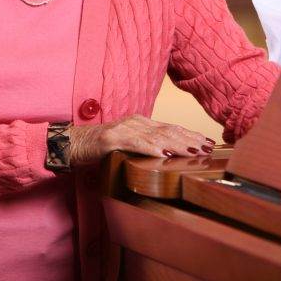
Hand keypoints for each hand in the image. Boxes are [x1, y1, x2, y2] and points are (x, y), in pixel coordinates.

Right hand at [67, 116, 215, 165]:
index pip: (171, 128)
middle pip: (169, 130)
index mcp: (141, 123)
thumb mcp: (128, 147)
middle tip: (208, 148)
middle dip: (190, 139)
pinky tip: (164, 153)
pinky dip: (152, 148)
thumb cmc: (100, 149)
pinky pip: (136, 143)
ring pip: (156, 135)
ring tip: (193, 151)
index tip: (207, 143)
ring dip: (177, 143)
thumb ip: (145, 148)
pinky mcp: (113, 138)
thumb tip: (167, 158)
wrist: (72, 144)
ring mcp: (124, 129)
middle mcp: (136, 122)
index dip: (190, 135)